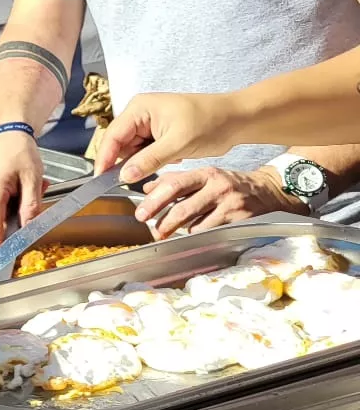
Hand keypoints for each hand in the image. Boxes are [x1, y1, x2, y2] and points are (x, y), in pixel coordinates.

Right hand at [0, 131, 45, 253]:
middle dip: (21, 211)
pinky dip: (11, 198)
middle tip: (38, 190)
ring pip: (0, 211)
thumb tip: (28, 227)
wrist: (6, 132)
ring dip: (18, 203)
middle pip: (0, 218)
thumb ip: (30, 205)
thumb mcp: (32, 177)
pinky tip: (19, 183)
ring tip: (30, 183)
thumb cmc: (19, 150)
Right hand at [96, 92, 246, 183]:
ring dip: (145, 161)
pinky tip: (174, 157)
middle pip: (120, 144)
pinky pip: (146, 151)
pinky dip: (156, 160)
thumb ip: (148, 160)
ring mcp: (149, 123)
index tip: (100, 178)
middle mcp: (140, 113)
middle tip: (143, 174)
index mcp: (139, 108)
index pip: (112, 135)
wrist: (237, 119)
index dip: (105, 158)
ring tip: (170, 159)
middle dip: (129, 161)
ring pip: (133, 150)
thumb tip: (123, 175)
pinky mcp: (159, 133)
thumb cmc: (211, 122)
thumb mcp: (178, 144)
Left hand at [135, 166, 301, 239]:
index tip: (141, 213)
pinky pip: (212, 232)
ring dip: (179, 232)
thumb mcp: (204, 177)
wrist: (268, 191)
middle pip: (183, 209)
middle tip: (153, 231)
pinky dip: (199, 235)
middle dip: (163, 223)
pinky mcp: (240, 220)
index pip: (174, 185)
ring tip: (170, 233)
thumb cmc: (229, 184)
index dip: (154, 200)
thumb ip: (176, 181)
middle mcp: (218, 187)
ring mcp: (231, 204)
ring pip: (196, 224)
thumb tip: (148, 189)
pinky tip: (195, 233)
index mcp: (206, 174)